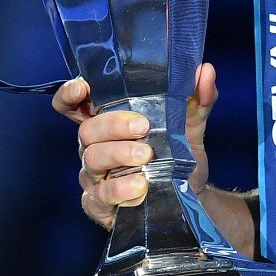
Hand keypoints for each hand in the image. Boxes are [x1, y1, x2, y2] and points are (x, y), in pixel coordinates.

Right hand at [52, 62, 220, 229]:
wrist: (191, 194)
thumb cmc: (178, 153)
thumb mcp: (191, 123)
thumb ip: (196, 98)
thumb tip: (204, 71)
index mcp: (108, 121)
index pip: (76, 105)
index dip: (71, 94)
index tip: (84, 87)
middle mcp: (96, 146)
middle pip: (87, 130)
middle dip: (113, 125)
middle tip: (143, 127)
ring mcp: (95, 176)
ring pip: (92, 160)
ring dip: (118, 154)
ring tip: (147, 156)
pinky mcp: (100, 204)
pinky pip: (101, 196)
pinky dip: (120, 190)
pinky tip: (140, 186)